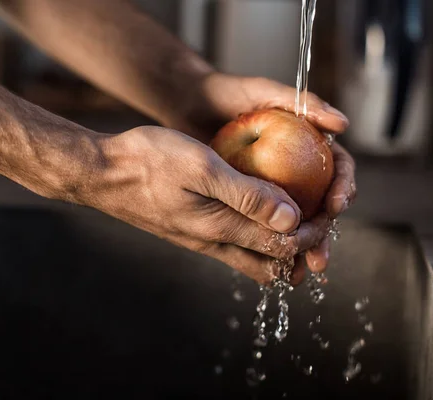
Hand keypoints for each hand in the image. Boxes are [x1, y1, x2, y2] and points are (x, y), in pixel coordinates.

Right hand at [77, 126, 333, 284]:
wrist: (104, 173)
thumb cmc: (149, 161)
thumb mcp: (202, 167)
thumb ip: (247, 195)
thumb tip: (291, 219)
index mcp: (222, 229)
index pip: (283, 248)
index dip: (313, 235)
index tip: (328, 209)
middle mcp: (215, 243)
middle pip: (272, 265)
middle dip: (302, 249)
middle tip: (319, 220)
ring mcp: (202, 240)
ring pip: (254, 259)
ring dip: (281, 247)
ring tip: (298, 220)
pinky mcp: (193, 231)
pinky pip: (235, 245)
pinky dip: (258, 236)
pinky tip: (261, 211)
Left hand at [174, 73, 356, 276]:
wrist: (189, 103)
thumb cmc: (229, 93)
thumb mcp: (266, 92)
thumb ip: (304, 103)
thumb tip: (344, 124)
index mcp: (308, 143)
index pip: (337, 168)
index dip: (343, 187)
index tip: (336, 205)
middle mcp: (295, 167)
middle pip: (320, 203)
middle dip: (323, 232)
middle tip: (319, 255)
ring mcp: (272, 185)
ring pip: (294, 220)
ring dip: (301, 247)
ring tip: (301, 271)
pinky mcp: (248, 197)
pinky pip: (264, 224)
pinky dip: (270, 246)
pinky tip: (272, 268)